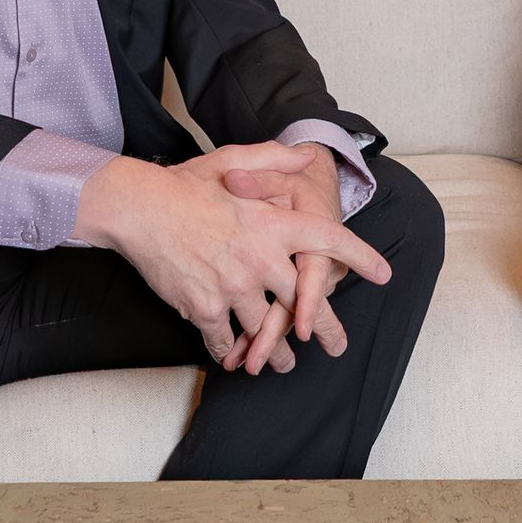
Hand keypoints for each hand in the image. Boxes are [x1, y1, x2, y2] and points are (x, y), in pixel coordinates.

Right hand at [73, 143, 389, 373]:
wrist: (138, 208)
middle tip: (335, 345)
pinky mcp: (204, 307)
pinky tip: (236, 357)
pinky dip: (232, 349)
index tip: (383, 274)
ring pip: (266, 329)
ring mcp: (232, 286)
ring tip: (284, 364)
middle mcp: (259, 258)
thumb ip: (275, 160)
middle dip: (322, 327)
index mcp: (272, 223)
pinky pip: (225, 338)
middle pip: (303, 301)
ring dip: (275, 350)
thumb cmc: (185, 184)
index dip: (360, 257)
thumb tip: (307, 157)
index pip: (329, 240)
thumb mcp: (234, 160)